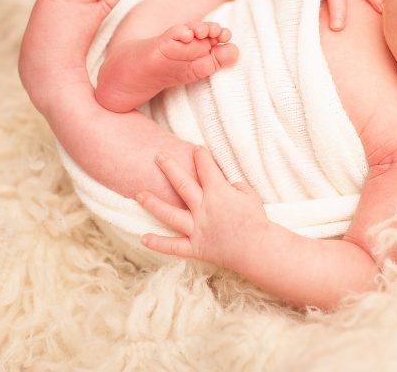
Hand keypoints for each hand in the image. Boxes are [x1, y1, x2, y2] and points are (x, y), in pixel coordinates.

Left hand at [137, 147, 269, 268]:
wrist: (257, 247)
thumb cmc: (256, 220)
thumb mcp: (250, 195)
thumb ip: (235, 186)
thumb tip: (226, 184)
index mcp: (218, 192)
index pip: (206, 168)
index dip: (200, 156)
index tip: (194, 148)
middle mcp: (203, 208)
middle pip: (181, 183)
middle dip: (169, 167)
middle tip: (157, 156)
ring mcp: (197, 228)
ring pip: (170, 214)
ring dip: (153, 203)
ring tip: (139, 195)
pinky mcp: (196, 247)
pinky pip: (173, 246)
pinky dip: (158, 243)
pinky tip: (143, 238)